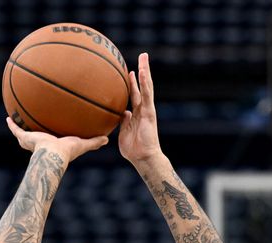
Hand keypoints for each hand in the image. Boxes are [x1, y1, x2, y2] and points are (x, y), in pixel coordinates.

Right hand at [6, 117, 107, 164]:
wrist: (53, 153)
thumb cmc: (67, 151)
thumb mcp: (82, 144)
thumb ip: (94, 142)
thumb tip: (107, 139)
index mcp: (52, 146)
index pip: (50, 141)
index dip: (50, 137)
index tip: (51, 134)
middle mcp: (40, 144)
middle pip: (34, 138)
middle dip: (32, 133)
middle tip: (32, 125)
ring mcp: (31, 141)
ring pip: (23, 134)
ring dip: (20, 128)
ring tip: (16, 119)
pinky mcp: (24, 137)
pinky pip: (16, 130)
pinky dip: (11, 124)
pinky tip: (8, 116)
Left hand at [118, 53, 163, 167]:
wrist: (143, 157)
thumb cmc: (133, 150)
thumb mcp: (123, 133)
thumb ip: (122, 122)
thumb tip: (122, 113)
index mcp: (136, 113)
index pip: (134, 94)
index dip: (132, 83)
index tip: (129, 72)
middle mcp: (143, 108)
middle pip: (142, 86)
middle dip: (142, 71)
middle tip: (142, 56)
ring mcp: (147, 109)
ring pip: (146, 86)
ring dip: (145, 70)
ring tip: (144, 56)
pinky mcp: (149, 111)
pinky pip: (147, 94)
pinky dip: (144, 82)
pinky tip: (142, 71)